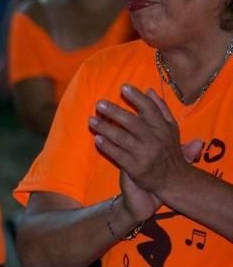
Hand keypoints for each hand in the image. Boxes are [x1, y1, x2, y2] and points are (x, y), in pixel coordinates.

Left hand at [89, 86, 199, 203]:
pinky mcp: (136, 167)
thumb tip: (150, 90)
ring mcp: (144, 154)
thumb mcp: (171, 128)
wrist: (174, 179)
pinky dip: (107, 147)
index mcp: (163, 128)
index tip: (123, 87)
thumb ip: (161, 109)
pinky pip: (118, 155)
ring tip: (91, 120)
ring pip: (122, 138)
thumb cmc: (169, 150)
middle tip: (99, 103)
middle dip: (115, 112)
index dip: (136, 97)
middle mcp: (154, 139)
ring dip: (105, 128)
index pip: (149, 109)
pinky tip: (96, 139)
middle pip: (132, 122)